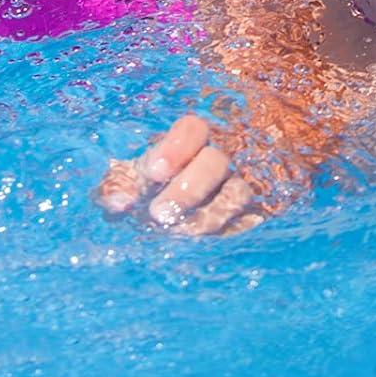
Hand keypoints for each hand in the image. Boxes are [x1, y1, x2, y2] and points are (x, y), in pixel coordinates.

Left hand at [97, 114, 261, 236]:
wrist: (205, 212)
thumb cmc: (163, 188)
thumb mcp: (141, 178)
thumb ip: (123, 183)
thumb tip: (116, 201)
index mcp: (193, 141)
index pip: (193, 129)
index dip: (176, 147)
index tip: (155, 171)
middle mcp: (224, 157)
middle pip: (215, 161)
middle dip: (187, 188)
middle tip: (159, 214)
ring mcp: (246, 185)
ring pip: (237, 194)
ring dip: (208, 216)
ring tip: (181, 235)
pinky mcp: (259, 214)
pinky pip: (251, 222)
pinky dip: (231, 233)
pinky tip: (209, 247)